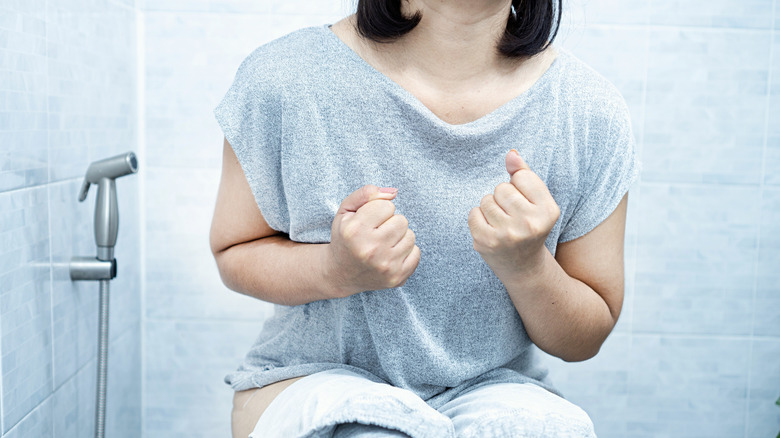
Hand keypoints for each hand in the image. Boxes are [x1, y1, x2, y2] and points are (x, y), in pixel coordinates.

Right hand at [325, 184, 420, 297]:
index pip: (387, 206)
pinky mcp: (397, 277)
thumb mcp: (346, 211)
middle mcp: (370, 250)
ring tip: (383, 244)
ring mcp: (385, 266)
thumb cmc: (345, 237)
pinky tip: (390, 255)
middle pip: (402, 220)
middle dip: (390, 223)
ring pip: (410, 236)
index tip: (368, 221)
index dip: (378, 210)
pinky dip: (405, 252)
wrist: (340, 274)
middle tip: (376, 233)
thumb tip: (393, 193)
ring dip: (399, 237)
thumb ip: (366, 194)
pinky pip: (416, 252)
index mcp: (355, 231)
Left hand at [468, 150, 559, 278]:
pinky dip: (478, 218)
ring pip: (486, 199)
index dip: (520, 186)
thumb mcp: (536, 200)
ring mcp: (507, 235)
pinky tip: (490, 230)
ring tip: (502, 223)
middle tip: (512, 216)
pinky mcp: (486, 242)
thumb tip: (511, 153)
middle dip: (503, 197)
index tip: (526, 203)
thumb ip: (524, 174)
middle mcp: (530, 225)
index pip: (521, 177)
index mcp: (549, 211)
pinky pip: (473, 213)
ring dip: (490, 207)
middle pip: (502, 188)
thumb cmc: (529, 225)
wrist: (523, 266)